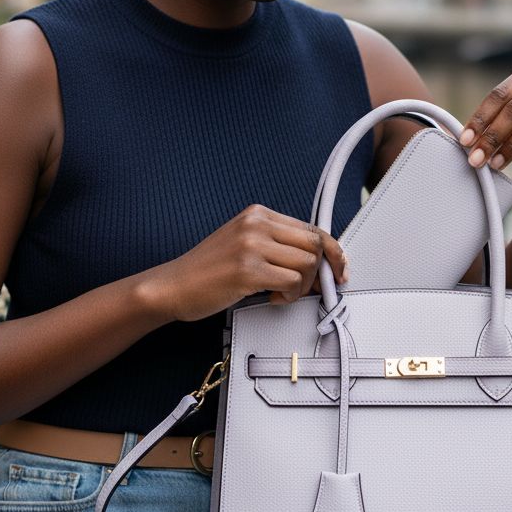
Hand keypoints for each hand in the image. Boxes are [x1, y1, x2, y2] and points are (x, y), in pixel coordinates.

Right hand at [156, 204, 348, 322]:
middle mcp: (256, 224)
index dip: (332, 251)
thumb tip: (317, 261)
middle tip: (309, 289)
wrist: (172, 285)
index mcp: (257, 213)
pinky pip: (291, 283)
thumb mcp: (242, 243)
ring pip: (307, 264)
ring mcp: (251, 245)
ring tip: (283, 294)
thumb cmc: (206, 271)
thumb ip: (276, 244)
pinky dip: (290, 296)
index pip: (311, 227)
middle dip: (320, 272)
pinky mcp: (248, 270)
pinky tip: (273, 298)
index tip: (339, 268)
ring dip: (303, 287)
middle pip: (314, 245)